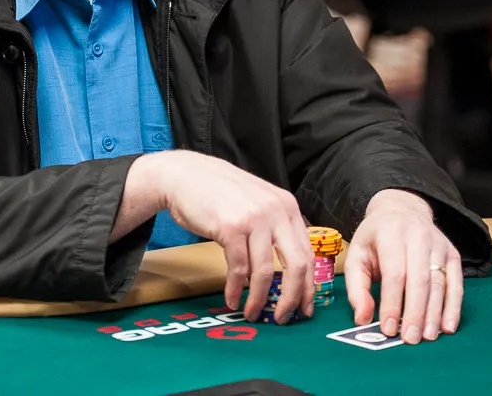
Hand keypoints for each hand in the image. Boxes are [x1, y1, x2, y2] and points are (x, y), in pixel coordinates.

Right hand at [136, 151, 314, 324]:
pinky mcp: (230, 228)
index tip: (303, 306)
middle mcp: (276, 211)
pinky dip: (235, 288)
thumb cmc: (219, 191)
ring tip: (251, 313)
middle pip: (296, 265)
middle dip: (292, 298)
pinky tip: (231, 298)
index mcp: (287, 206)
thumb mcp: (258, 201)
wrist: (184, 174)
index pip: (307, 253)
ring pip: (265, 271)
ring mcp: (254, 219)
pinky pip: (238, 268)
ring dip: (258, 298)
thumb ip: (276, 225)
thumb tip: (290, 266)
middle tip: (283, 318)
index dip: (307, 285)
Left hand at [344, 189, 462, 344]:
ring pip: (439, 283)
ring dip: (434, 314)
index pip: (395, 273)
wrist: (402, 210)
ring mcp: (439, 244)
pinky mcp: (452, 254)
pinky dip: (453, 307)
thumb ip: (357, 287)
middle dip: (415, 313)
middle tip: (410, 339)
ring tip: (427, 337)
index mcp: (390, 233)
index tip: (388, 329)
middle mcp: (418, 236)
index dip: (392, 303)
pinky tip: (448, 326)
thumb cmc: (376, 238)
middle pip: (420, 280)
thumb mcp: (357, 255)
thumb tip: (362, 318)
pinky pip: (456, 283)